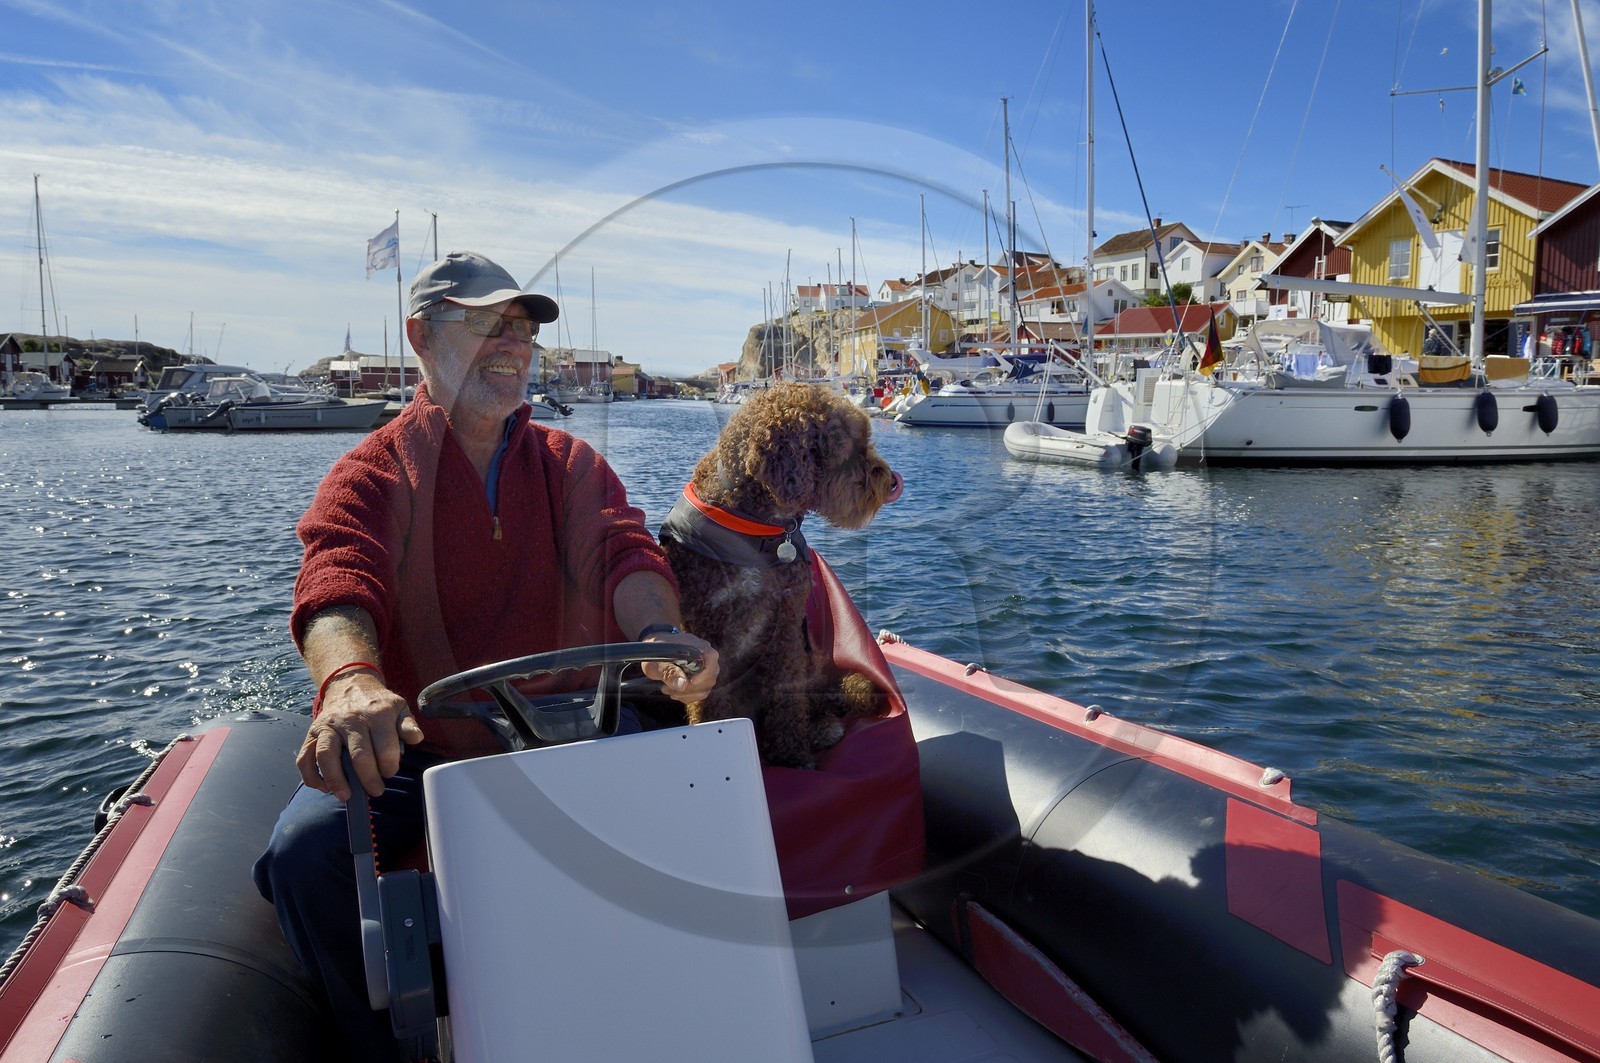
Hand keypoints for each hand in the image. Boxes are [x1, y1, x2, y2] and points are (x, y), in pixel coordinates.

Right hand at [296, 672, 423, 799]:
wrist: (351, 685)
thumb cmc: (378, 703)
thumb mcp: (399, 708)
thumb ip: (408, 725)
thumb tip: (415, 738)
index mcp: (377, 714)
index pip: (385, 748)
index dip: (389, 767)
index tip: (389, 772)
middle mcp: (350, 719)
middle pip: (358, 755)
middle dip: (368, 779)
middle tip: (376, 790)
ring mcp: (329, 726)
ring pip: (326, 756)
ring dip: (336, 781)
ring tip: (346, 796)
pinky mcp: (313, 732)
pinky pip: (305, 757)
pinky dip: (312, 776)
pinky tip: (325, 787)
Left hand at [639, 630, 718, 704]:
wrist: (655, 650)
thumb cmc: (655, 652)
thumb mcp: (657, 662)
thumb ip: (669, 672)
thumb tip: (683, 685)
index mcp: (696, 646)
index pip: (711, 657)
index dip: (705, 672)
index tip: (691, 681)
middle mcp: (704, 656)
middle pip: (710, 677)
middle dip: (689, 689)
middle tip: (667, 688)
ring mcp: (705, 668)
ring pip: (705, 688)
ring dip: (686, 694)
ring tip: (667, 689)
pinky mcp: (701, 678)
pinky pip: (700, 693)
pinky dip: (687, 696)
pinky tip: (673, 691)